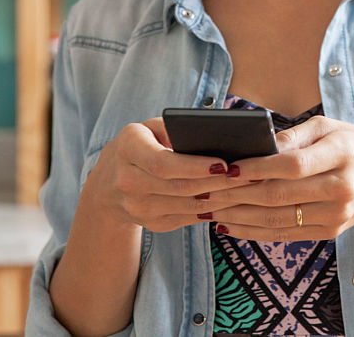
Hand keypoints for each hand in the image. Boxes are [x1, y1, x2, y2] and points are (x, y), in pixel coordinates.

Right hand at [84, 118, 245, 232]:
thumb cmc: (140, 145)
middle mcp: (127, 181)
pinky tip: (231, 202)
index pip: (163, 163)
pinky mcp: (150, 224)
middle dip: (217, 183)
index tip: (223, 163)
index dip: (195, 166)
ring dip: (219, 199)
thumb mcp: (150, 128)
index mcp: (128, 149)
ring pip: (186, 206)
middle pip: (179, 187)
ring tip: (245, 189)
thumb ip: (176, 129)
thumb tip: (216, 137)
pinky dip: (211, 211)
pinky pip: (187, 218)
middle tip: (247, 176)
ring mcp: (136, 208)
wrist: (106, 185)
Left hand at [193, 115, 353, 240]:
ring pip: (278, 219)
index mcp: (341, 154)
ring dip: (239, 216)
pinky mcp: (330, 232)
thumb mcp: (331, 127)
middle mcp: (341, 187)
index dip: (258, 167)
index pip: (293, 164)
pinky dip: (254, 231)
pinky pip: (285, 234)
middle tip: (207, 190)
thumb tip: (258, 143)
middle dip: (238, 194)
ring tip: (211, 208)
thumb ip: (295, 135)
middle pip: (280, 195)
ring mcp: (336, 214)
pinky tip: (231, 224)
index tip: (229, 167)